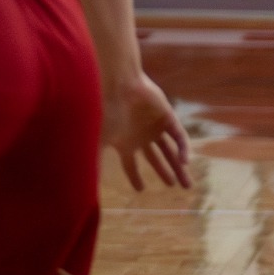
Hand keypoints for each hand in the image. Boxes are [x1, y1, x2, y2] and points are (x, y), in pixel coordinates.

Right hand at [103, 73, 191, 190]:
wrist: (117, 84)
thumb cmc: (105, 112)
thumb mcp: (99, 143)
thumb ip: (96, 164)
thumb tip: (86, 187)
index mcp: (125, 142)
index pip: (130, 164)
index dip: (135, 177)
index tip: (141, 189)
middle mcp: (141, 135)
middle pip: (156, 158)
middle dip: (165, 172)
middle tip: (174, 187)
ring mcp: (155, 126)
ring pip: (170, 150)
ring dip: (178, 165)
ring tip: (186, 184)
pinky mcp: (168, 116)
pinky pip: (179, 136)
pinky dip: (183, 149)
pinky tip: (185, 162)